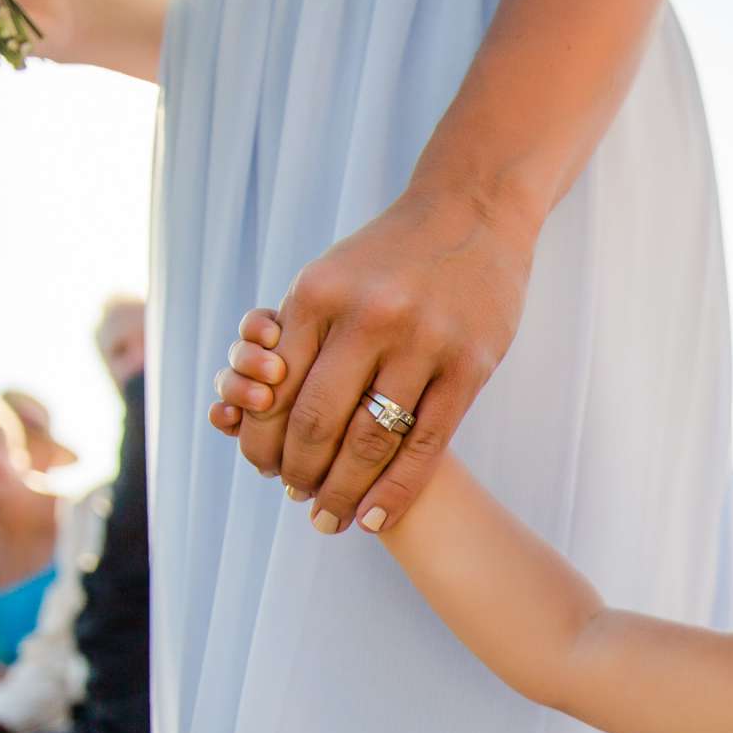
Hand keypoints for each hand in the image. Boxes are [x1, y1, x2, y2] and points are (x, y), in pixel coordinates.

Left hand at [232, 186, 534, 536]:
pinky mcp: (468, 367)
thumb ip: (298, 334)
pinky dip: (395, 491)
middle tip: (296, 501)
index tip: (263, 471)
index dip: (263, 440)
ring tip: (329, 520)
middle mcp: (367, 316)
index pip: (276, 389)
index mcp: (318, 293)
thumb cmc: (391, 255)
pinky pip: (426, 445)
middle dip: (300, 473)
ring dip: (343, 492)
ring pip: (370, 442)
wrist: (472, 212)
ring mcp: (422, 343)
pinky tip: (374, 519)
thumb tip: (260, 407)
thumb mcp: (331, 275)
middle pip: (318, 421)